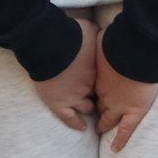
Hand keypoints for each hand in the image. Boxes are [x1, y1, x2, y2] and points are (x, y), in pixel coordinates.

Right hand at [31, 17, 98, 131]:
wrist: (47, 44)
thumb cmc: (69, 33)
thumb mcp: (90, 29)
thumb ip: (98, 35)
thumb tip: (103, 33)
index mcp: (97, 69)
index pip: (107, 82)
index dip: (108, 83)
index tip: (109, 83)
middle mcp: (89, 85)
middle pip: (100, 95)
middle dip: (101, 96)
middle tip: (104, 97)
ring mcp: (74, 96)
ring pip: (87, 107)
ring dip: (89, 108)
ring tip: (92, 110)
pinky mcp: (58, 102)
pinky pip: (70, 118)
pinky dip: (77, 124)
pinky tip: (83, 128)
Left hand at [94, 46, 157, 152]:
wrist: (136, 52)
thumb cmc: (120, 42)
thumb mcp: (103, 40)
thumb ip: (100, 41)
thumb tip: (96, 32)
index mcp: (99, 78)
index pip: (93, 90)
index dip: (91, 93)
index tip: (88, 94)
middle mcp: (105, 94)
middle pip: (98, 105)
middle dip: (94, 111)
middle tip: (92, 115)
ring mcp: (119, 105)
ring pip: (109, 118)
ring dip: (104, 124)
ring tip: (100, 130)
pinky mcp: (133, 112)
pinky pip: (125, 130)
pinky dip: (120, 140)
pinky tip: (114, 149)